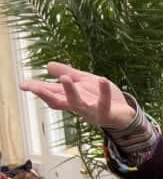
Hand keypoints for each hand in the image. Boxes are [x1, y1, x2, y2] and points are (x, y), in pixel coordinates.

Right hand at [19, 62, 135, 130]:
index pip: (51, 93)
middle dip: (45, 94)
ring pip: (78, 105)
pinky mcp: (106, 114)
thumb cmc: (101, 98)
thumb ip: (68, 73)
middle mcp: (78, 106)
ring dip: (70, 92)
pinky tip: (101, 79)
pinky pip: (104, 103)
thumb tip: (48, 65)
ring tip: (65, 79)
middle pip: (58, 102)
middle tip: (33, 87)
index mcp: (71, 98)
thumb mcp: (83, 82)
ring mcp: (91, 111)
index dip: (37, 89)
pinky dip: (103, 92)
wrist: (124, 113)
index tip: (23, 85)